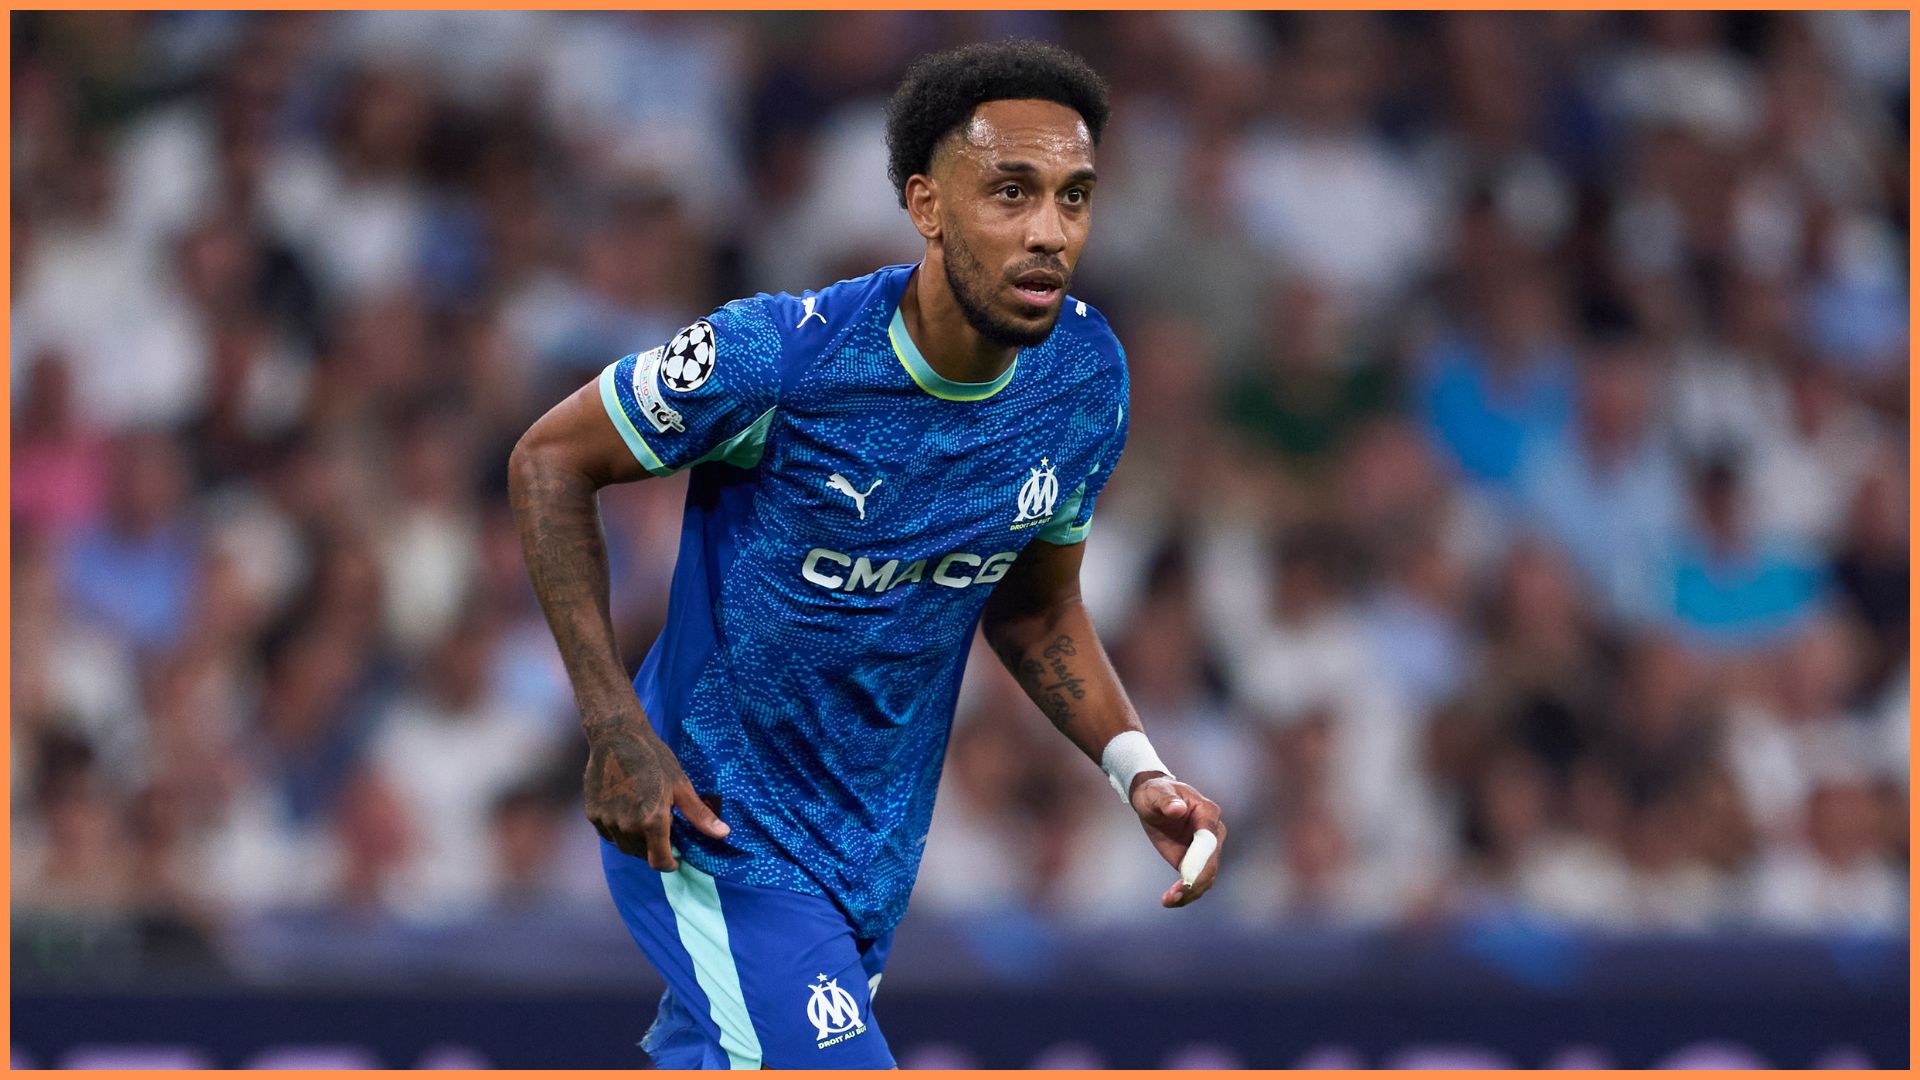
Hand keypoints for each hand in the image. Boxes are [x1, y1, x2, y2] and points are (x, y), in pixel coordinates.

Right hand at [583, 715, 729, 870]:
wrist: (616, 737)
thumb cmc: (654, 758)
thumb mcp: (681, 785)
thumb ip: (699, 815)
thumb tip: (723, 834)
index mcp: (652, 822)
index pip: (659, 862)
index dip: (670, 863)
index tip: (675, 857)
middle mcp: (627, 827)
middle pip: (642, 854)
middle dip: (654, 847)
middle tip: (663, 828)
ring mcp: (607, 821)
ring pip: (624, 845)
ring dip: (636, 840)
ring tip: (645, 817)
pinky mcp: (593, 815)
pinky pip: (609, 833)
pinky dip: (619, 830)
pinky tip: (627, 810)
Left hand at [1130, 774, 1224, 907]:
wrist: (1154, 800)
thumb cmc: (1156, 792)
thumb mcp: (1156, 793)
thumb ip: (1167, 800)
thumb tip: (1177, 808)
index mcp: (1208, 812)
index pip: (1209, 840)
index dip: (1199, 861)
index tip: (1185, 878)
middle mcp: (1213, 832)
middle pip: (1211, 863)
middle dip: (1194, 882)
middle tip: (1173, 896)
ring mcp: (1208, 848)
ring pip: (1207, 876)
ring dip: (1191, 892)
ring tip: (1169, 900)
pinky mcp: (1197, 860)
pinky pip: (1197, 880)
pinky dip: (1186, 892)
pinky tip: (1171, 900)